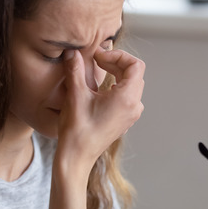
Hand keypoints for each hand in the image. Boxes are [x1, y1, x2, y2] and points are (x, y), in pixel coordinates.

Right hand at [56, 48, 144, 168]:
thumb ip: (75, 69)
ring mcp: (131, 115)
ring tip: (98, 71)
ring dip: (117, 73)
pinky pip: (127, 96)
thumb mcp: (75, 94)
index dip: (118, 55)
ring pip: (131, 84)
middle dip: (116, 62)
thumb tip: (72, 51)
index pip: (135, 65)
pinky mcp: (125, 120)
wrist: (77, 157)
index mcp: (127, 98)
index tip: (98, 56)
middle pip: (134, 73)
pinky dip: (116, 86)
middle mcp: (134, 106)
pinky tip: (99, 88)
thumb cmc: (77, 129)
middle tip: (95, 60)